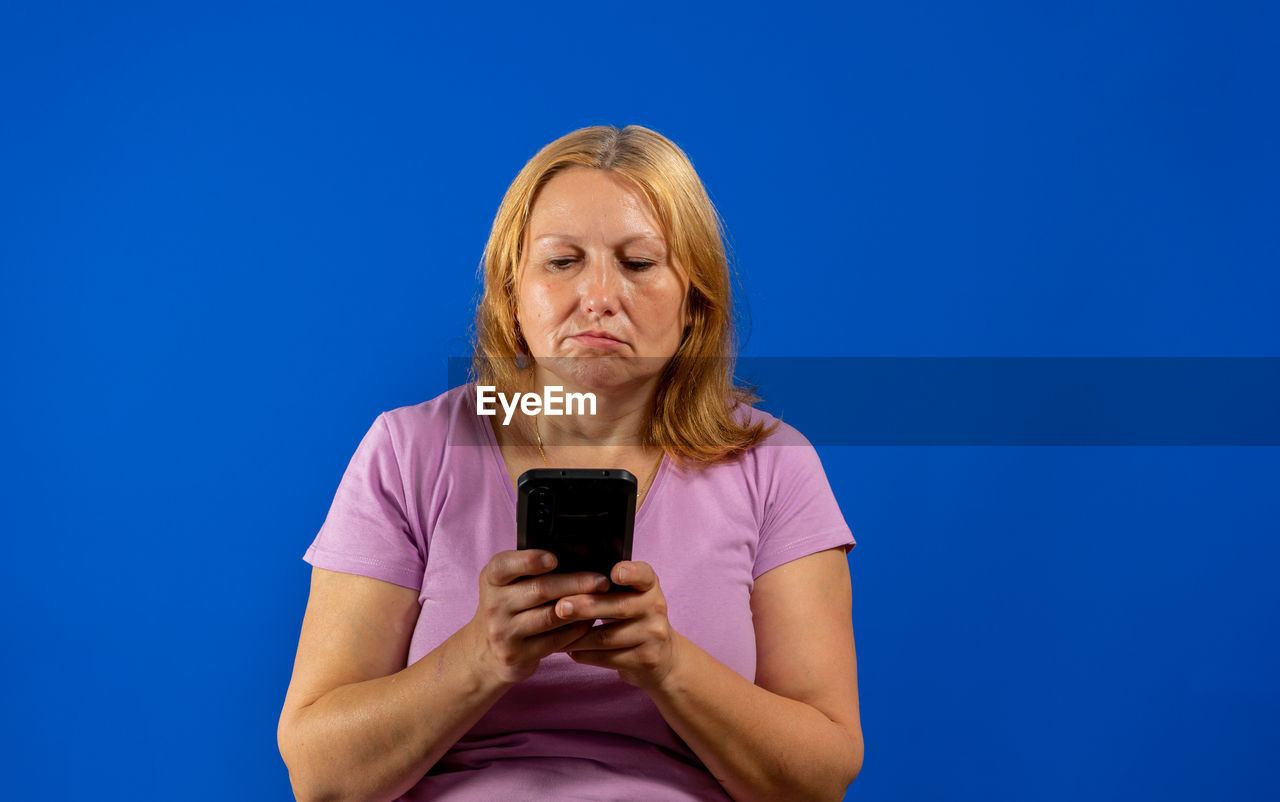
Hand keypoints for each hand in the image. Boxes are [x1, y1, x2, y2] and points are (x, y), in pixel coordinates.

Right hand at [465, 549, 609, 684]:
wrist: (485, 653)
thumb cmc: (507, 607)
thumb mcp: (507, 584)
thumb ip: (530, 571)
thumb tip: (578, 557)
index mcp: (491, 579)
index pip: (504, 565)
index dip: (529, 560)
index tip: (554, 559)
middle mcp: (493, 604)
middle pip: (539, 590)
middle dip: (575, 583)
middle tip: (601, 581)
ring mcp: (503, 632)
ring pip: (550, 616)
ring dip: (581, 607)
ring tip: (602, 600)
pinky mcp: (516, 655)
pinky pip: (555, 640)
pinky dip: (576, 629)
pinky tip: (589, 621)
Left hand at [555, 561, 678, 690]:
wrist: (662, 658)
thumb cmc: (634, 618)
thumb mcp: (632, 596)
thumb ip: (609, 586)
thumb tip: (567, 580)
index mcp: (649, 586)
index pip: (644, 574)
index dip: (630, 572)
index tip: (614, 572)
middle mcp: (655, 608)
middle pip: (619, 607)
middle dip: (586, 606)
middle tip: (560, 607)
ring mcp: (652, 636)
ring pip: (607, 637)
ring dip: (576, 636)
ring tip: (553, 632)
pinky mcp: (644, 660)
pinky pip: (607, 658)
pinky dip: (583, 654)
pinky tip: (568, 649)